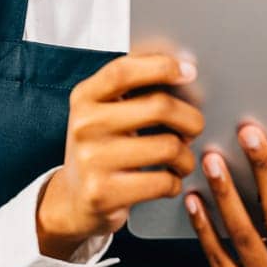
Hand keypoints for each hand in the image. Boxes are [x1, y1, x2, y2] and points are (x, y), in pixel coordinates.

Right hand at [36, 52, 203, 260]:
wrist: (72, 200)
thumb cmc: (102, 148)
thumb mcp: (104, 112)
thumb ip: (134, 89)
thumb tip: (187, 69)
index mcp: (85, 97)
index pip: (123, 71)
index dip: (161, 66)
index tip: (189, 71)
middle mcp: (85, 125)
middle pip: (159, 107)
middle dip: (191, 119)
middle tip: (194, 129)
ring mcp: (91, 160)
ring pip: (169, 147)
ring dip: (186, 157)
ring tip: (182, 161)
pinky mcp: (103, 193)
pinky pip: (163, 182)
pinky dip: (176, 183)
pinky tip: (168, 181)